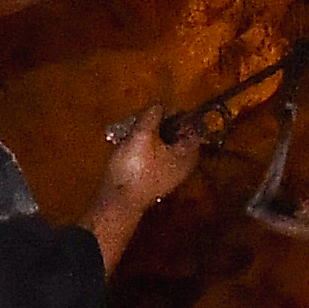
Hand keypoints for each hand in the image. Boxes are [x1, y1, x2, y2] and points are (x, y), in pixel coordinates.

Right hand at [89, 105, 208, 258]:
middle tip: (140, 117)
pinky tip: (122, 143)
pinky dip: (138, 148)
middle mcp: (181, 165)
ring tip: (126, 128)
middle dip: (157, 124)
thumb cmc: (135, 167)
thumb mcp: (143, 135)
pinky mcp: (149, 180)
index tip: (162, 108)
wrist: (117, 202)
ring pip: (159, 145)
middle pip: (174, 136)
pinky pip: (149, 157)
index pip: (191, 128)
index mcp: (187, 155)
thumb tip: (159, 105)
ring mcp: (165, 174)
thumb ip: (152, 115)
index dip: (178, 115)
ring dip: (143, 134)